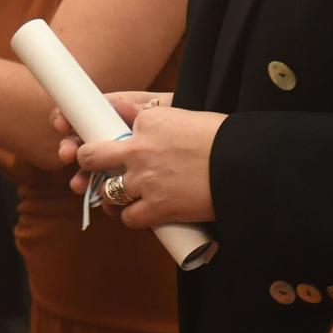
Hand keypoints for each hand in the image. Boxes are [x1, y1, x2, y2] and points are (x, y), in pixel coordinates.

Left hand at [59, 94, 222, 226]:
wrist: (246, 166)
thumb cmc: (224, 138)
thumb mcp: (185, 115)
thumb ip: (153, 119)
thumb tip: (129, 116)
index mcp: (147, 121)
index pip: (112, 128)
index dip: (108, 140)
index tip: (108, 146)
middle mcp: (138, 149)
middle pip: (91, 156)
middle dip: (86, 162)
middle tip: (91, 169)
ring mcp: (145, 180)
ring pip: (109, 191)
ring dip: (112, 195)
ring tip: (121, 196)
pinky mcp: (157, 207)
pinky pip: (130, 218)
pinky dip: (133, 218)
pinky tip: (141, 214)